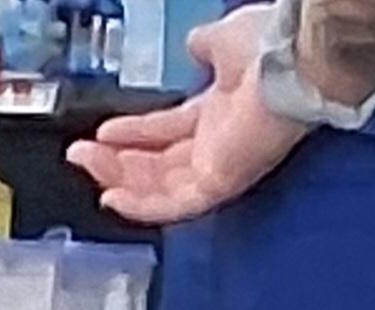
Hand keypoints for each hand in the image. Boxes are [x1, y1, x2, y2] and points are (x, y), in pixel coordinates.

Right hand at [67, 11, 304, 227]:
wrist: (295, 58)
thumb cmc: (271, 46)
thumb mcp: (224, 39)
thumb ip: (204, 46)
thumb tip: (194, 42)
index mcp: (217, 114)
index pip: (165, 132)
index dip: (131, 134)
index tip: (100, 134)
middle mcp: (216, 145)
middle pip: (156, 166)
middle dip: (114, 162)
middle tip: (80, 156)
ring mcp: (218, 168)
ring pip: (158, 188)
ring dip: (119, 180)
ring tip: (86, 167)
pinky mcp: (220, 183)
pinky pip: (174, 205)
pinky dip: (141, 205)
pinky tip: (111, 196)